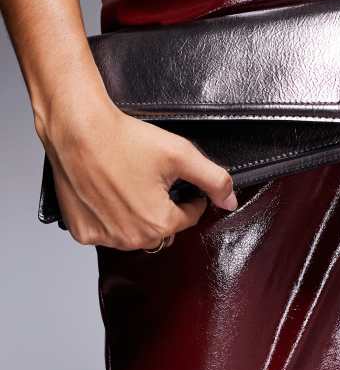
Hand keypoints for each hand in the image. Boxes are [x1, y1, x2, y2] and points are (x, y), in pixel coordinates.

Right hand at [36, 92, 237, 250]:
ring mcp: (104, 237)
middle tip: (154, 179)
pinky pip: (107, 231)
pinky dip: (111, 218)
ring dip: (138, 216)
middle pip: (162, 228)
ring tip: (132, 185)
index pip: (189, 217)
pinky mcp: (83, 231)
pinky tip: (109, 194)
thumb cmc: (126, 140)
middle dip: (164, 208)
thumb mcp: (181, 155)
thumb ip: (213, 179)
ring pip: (134, 233)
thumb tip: (231, 200)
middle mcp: (131, 238)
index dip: (191, 197)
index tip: (181, 181)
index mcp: (159, 223)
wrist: (78, 131)